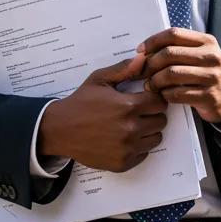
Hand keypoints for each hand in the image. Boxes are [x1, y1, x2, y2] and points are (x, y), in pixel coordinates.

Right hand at [37, 55, 167, 171]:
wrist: (60, 129)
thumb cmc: (81, 102)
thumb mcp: (99, 79)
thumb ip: (124, 69)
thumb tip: (144, 58)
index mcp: (128, 106)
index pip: (160, 102)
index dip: (154, 98)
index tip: (145, 98)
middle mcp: (130, 128)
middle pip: (161, 121)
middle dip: (152, 114)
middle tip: (137, 112)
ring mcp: (127, 148)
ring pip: (156, 138)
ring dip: (148, 131)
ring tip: (131, 125)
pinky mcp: (122, 163)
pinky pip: (144, 154)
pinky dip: (138, 147)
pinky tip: (124, 139)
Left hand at [138, 28, 220, 126]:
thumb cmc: (205, 74)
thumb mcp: (199, 56)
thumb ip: (178, 49)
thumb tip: (144, 51)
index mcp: (207, 41)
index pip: (174, 34)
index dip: (153, 41)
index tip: (140, 51)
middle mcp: (211, 56)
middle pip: (170, 54)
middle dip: (151, 63)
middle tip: (143, 72)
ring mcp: (212, 77)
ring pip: (171, 74)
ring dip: (155, 81)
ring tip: (150, 85)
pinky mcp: (209, 96)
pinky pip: (177, 94)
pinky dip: (165, 94)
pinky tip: (163, 95)